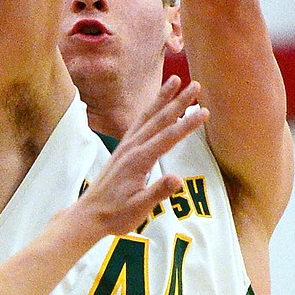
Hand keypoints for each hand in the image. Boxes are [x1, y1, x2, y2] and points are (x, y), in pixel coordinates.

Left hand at [78, 78, 208, 236]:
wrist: (89, 215)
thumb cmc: (115, 215)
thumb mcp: (139, 208)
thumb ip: (158, 192)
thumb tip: (177, 179)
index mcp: (138, 160)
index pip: (168, 137)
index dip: (187, 124)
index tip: (204, 111)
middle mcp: (131, 148)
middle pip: (159, 119)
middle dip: (178, 101)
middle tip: (196, 85)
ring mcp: (126, 147)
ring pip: (147, 116)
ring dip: (163, 98)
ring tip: (175, 79)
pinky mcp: (123, 150)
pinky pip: (139, 122)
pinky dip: (150, 109)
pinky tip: (156, 105)